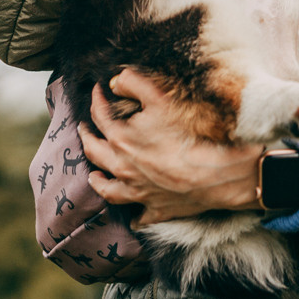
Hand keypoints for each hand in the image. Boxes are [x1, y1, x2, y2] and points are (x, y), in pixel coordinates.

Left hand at [81, 70, 263, 226]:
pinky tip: (133, 216)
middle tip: (84, 130)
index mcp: (120, 140)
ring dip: (98, 181)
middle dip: (87, 137)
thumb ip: (133, 83)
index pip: (99, 116)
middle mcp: (122, 168)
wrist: (215, 173)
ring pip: (108, 189)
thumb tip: (114, 81)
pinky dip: (134, 216)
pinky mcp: (155, 209)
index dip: (96, 100)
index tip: (97, 90)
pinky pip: (139, 217)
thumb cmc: (188, 134)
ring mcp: (137, 192)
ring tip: (94, 176)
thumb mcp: (160, 98)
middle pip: (95, 152)